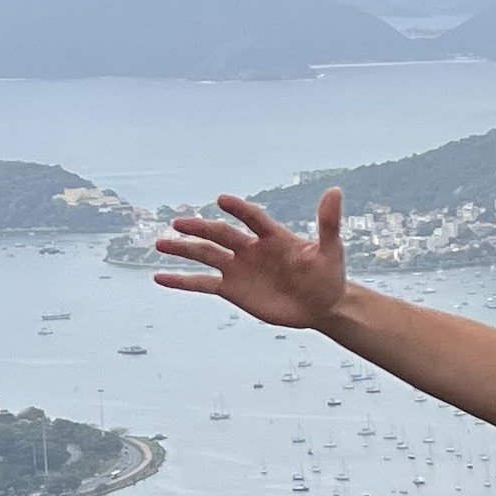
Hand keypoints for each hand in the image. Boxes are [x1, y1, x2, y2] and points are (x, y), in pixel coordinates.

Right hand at [153, 189, 348, 329]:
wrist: (321, 305)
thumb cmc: (328, 275)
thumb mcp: (331, 251)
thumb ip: (328, 223)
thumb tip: (335, 190)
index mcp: (271, 236)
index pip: (251, 218)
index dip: (238, 210)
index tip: (221, 200)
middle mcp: (249, 248)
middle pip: (220, 235)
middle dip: (199, 229)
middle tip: (178, 223)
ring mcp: (238, 268)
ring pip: (205, 255)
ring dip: (183, 250)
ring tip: (159, 243)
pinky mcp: (232, 289)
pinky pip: (202, 284)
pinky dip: (181, 281)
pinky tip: (159, 277)